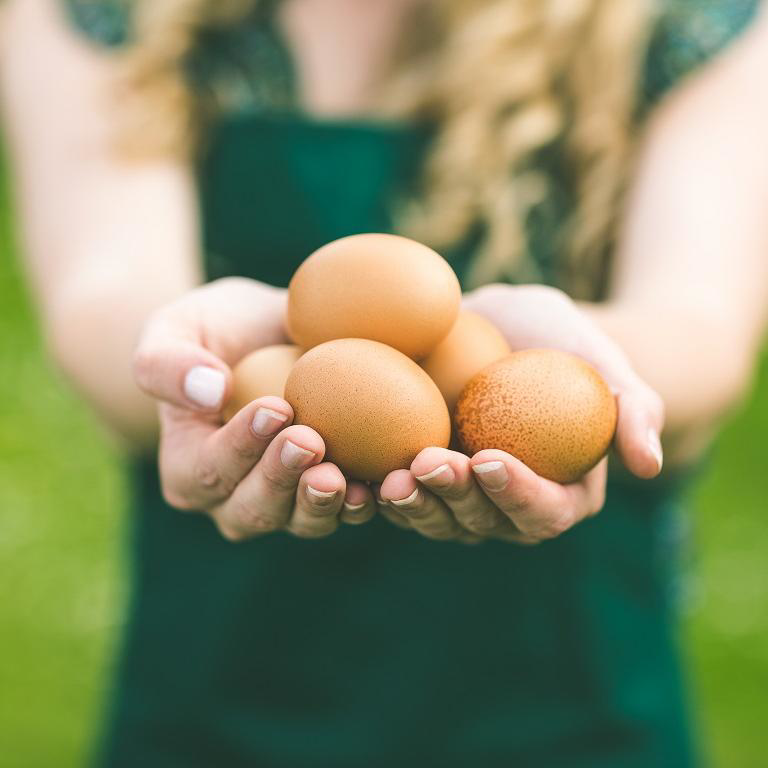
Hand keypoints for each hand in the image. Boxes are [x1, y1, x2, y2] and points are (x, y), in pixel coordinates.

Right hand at [133, 277, 375, 539]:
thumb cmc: (213, 331)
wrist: (265, 336)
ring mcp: (285, 503)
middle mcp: (233, 500)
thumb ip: (167, 362)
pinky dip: (365, 501)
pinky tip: (383, 482)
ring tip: (344, 477)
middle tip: (310, 441)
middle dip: (282, 479)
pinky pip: (346, 510)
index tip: (275, 408)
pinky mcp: (330, 494)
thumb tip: (210, 391)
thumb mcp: (173, 330)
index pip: (209, 469)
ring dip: (323, 503)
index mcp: (188, 469)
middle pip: (255, 508)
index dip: (240, 447)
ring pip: (302, 520)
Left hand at [378, 284, 663, 544]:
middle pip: (483, 524)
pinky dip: (380, 489)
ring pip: (436, 519)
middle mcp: (508, 508)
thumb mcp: (604, 362)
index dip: (517, 494)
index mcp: (560, 495)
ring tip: (392, 475)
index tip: (491, 458)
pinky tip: (358, 470)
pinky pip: (401, 495)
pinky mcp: (422, 480)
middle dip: (456, 499)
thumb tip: (648, 466)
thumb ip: (634, 411)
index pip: (543, 512)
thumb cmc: (562, 344)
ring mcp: (461, 500)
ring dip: (413, 503)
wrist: (507, 328)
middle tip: (432, 462)